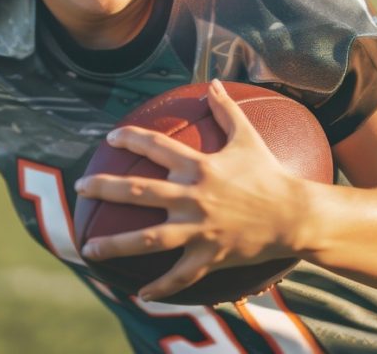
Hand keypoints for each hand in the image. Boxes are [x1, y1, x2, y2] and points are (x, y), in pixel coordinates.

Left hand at [74, 79, 305, 300]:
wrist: (296, 217)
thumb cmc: (270, 174)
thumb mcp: (248, 137)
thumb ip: (226, 110)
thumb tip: (212, 82)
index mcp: (199, 166)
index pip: (155, 147)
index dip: (130, 138)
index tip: (110, 138)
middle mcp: (193, 197)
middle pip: (138, 192)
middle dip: (104, 189)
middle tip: (80, 187)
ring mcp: (199, 230)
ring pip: (148, 239)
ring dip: (115, 245)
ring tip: (88, 248)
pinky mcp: (209, 256)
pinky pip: (180, 275)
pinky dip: (160, 286)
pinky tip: (140, 293)